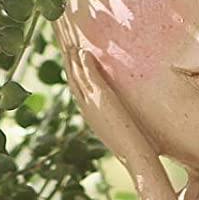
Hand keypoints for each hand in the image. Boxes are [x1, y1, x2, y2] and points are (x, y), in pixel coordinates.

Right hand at [57, 25, 156, 174]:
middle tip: (64, 45)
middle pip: (72, 79)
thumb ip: (117, 120)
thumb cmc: (133, 148)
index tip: (69, 59)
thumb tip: (122, 117)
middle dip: (68, 61)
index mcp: (90, 113)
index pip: (77, 88)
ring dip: (73, 59)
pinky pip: (91, 77)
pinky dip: (86, 64)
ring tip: (70, 43)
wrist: (134, 156)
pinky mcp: (102, 99)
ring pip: (78, 76)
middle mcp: (86, 107)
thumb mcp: (120, 131)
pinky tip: (84, 52)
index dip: (72, 73)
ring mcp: (92, 103)